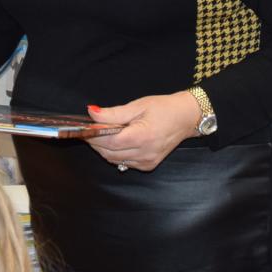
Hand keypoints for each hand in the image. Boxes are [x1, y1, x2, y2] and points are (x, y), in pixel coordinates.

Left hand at [84, 92, 200, 171]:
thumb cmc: (163, 108)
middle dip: (96, 142)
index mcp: (142, 137)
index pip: (109, 141)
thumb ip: (113, 113)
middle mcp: (144, 153)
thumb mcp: (138, 106)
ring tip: (101, 134)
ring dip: (104, 148)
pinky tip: (117, 141)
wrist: (186, 118)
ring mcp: (147, 162)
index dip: (94, 136)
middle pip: (109, 152)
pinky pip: (124, 162)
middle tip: (89, 130)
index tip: (85, 128)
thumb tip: (91, 113)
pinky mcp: (148, 166)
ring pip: (114, 160)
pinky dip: (115, 153)